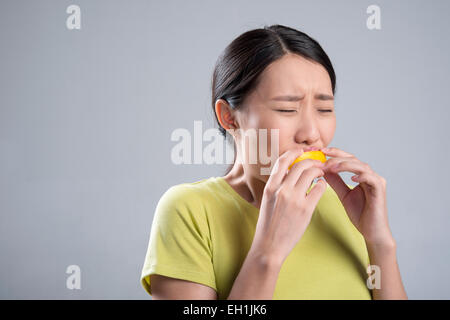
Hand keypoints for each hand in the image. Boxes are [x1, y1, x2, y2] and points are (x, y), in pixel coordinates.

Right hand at [250, 147, 326, 264]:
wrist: (269, 246)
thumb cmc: (268, 225)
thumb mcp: (267, 201)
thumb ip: (277, 187)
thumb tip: (289, 175)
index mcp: (270, 187)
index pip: (282, 161)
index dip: (294, 152)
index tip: (301, 151)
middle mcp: (281, 190)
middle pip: (300, 165)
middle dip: (311, 161)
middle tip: (317, 163)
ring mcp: (294, 199)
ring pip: (311, 174)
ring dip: (318, 171)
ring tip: (321, 173)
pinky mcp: (305, 209)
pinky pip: (318, 189)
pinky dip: (322, 184)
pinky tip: (321, 186)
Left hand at [320, 147, 395, 246]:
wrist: (372, 231)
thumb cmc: (360, 214)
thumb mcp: (343, 195)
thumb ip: (336, 182)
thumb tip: (323, 170)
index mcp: (361, 175)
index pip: (347, 159)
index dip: (334, 153)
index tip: (320, 151)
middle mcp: (369, 175)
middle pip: (353, 159)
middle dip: (337, 156)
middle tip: (323, 156)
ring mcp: (376, 181)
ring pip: (361, 166)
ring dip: (345, 164)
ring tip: (332, 167)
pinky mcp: (380, 189)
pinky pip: (371, 178)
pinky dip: (361, 175)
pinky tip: (351, 177)